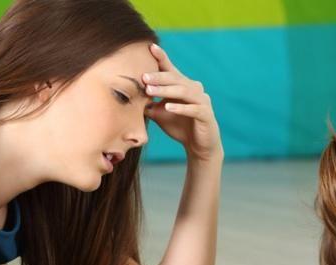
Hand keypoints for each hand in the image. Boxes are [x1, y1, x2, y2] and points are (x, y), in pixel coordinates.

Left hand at [143, 44, 222, 162]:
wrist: (198, 146)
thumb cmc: (179, 126)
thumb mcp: (160, 113)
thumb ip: (149, 103)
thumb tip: (128, 96)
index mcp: (183, 86)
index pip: (171, 69)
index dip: (162, 58)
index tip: (150, 47)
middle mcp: (194, 89)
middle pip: (176, 79)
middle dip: (158, 77)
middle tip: (143, 76)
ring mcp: (202, 101)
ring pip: (183, 91)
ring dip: (166, 91)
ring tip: (150, 91)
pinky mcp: (206, 115)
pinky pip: (193, 109)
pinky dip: (180, 107)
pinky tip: (168, 107)